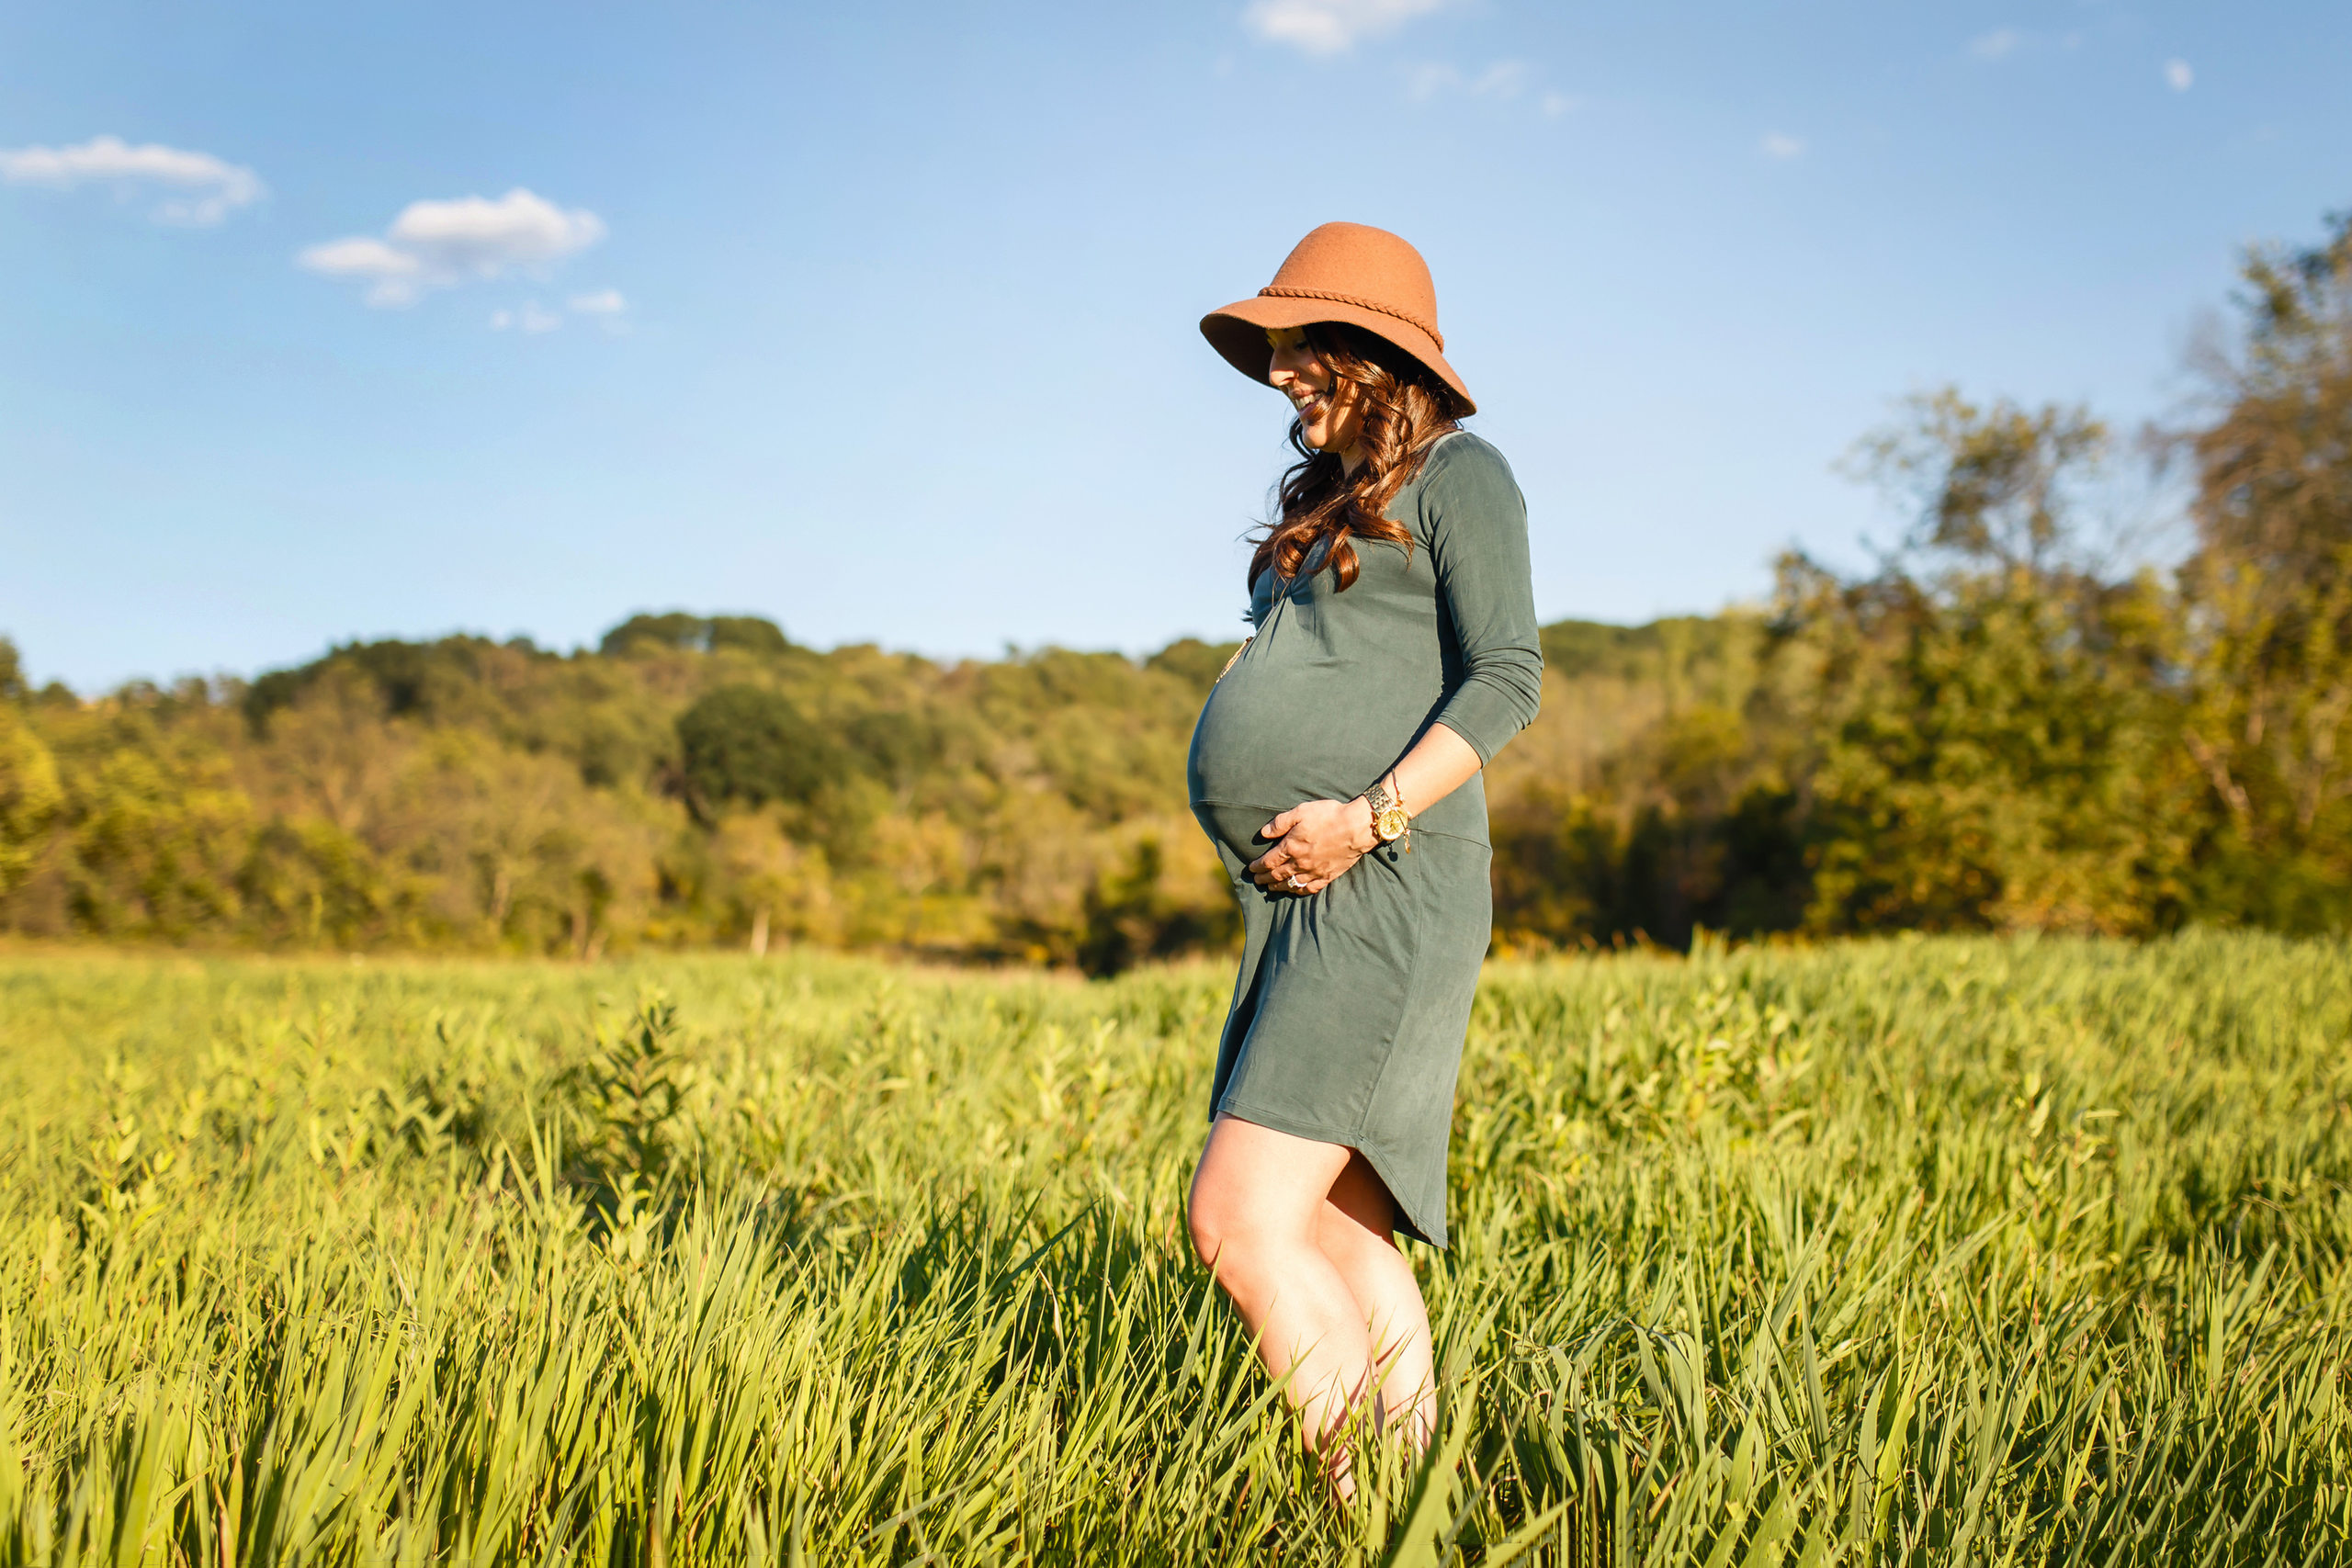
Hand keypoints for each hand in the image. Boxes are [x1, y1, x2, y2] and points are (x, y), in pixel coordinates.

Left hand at [1247, 797, 1377, 895]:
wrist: (1357, 827)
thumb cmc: (1329, 816)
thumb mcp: (1301, 812)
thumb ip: (1280, 823)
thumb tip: (1263, 833)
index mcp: (1291, 847)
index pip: (1269, 861)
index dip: (1258, 866)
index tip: (1251, 868)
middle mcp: (1300, 863)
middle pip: (1277, 875)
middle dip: (1264, 878)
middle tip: (1257, 880)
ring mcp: (1314, 872)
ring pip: (1291, 884)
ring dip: (1278, 887)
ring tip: (1270, 888)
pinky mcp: (1328, 876)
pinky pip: (1309, 888)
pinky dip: (1298, 891)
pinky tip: (1295, 890)